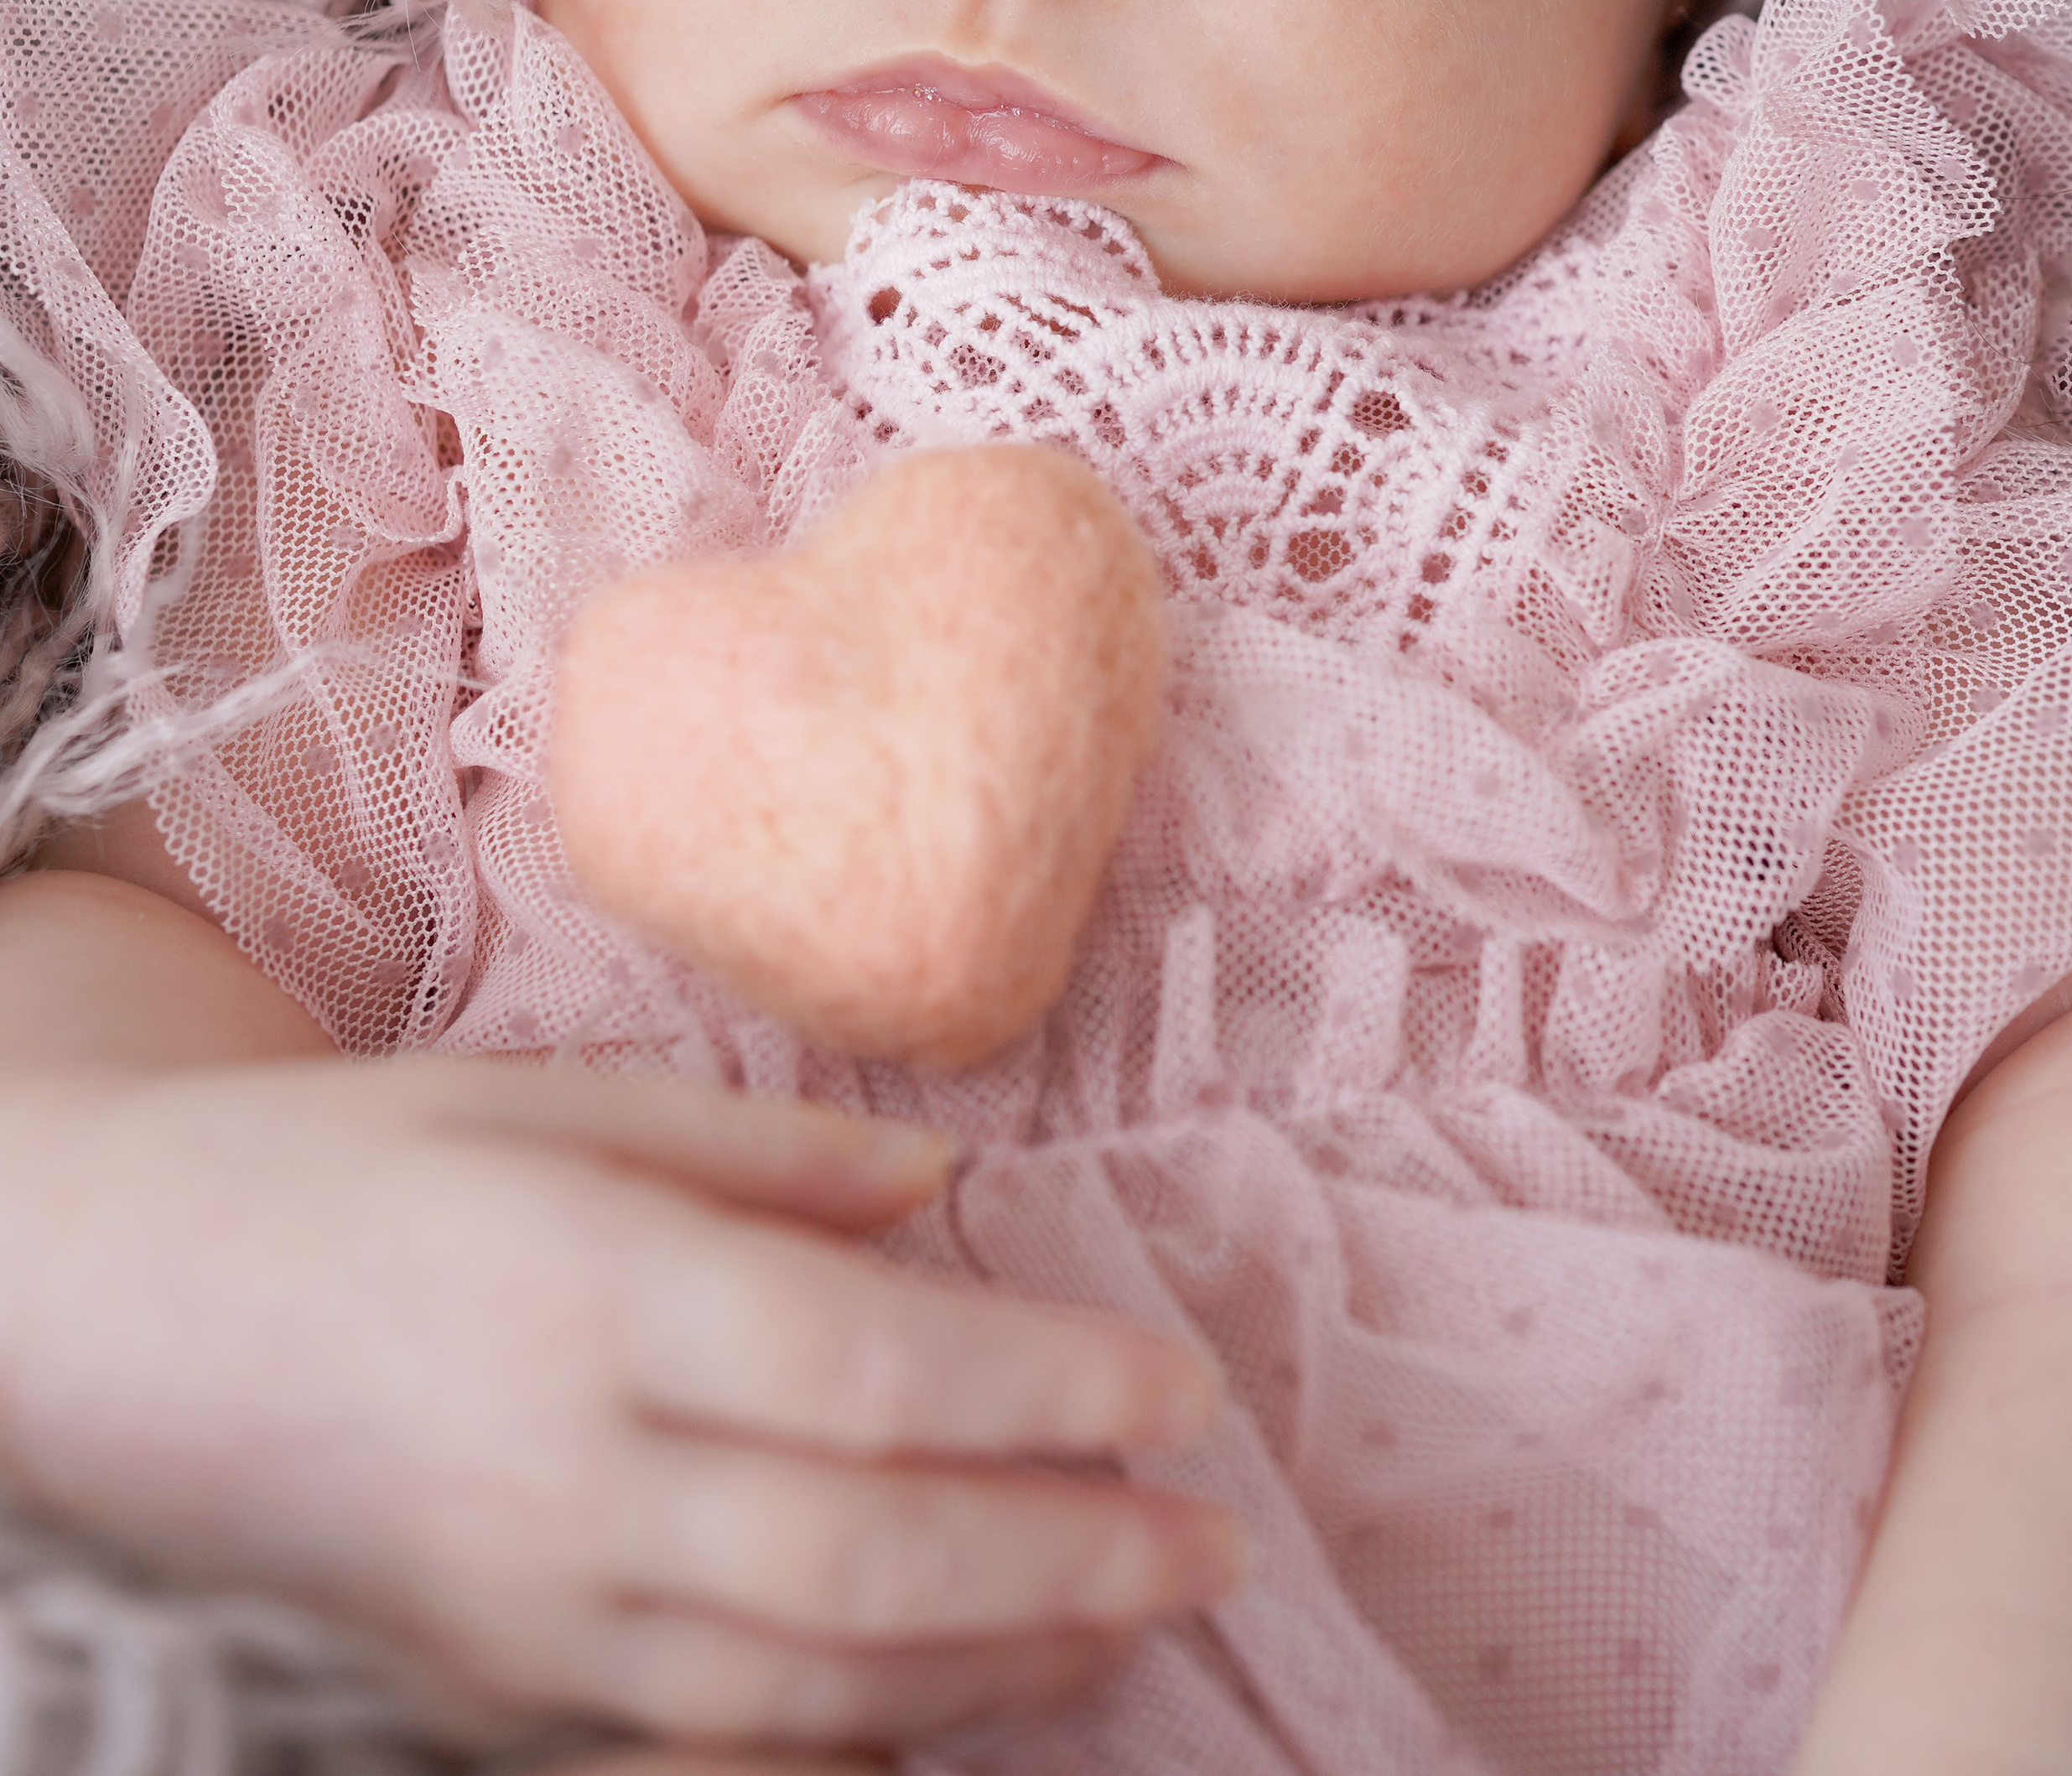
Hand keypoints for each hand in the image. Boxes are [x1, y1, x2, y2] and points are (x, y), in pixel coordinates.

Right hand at [0, 1059, 1234, 1753]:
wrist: (117, 1317)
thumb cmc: (344, 1173)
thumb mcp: (540, 1100)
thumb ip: (761, 1153)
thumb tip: (950, 1187)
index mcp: (583, 1292)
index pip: (870, 1370)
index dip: (1048, 1391)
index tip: (1183, 1390)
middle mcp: (563, 1479)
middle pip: (869, 1561)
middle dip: (1071, 1558)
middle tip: (1214, 1536)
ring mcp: (525, 1620)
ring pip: (813, 1688)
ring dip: (1001, 1664)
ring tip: (1133, 1612)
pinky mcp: (496, 1697)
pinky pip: (714, 1750)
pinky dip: (864, 1739)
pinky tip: (963, 1698)